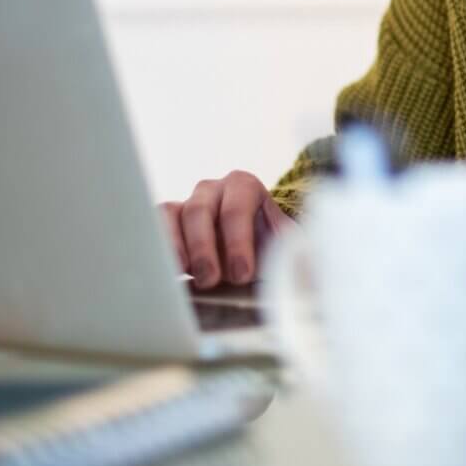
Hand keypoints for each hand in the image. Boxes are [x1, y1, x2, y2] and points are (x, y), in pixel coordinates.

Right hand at [159, 171, 295, 288]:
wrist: (251, 251)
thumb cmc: (269, 247)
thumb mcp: (288, 246)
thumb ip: (298, 253)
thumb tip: (310, 270)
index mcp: (244, 186)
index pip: (237, 208)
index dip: (238, 241)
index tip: (243, 274)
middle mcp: (212, 189)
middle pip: (200, 210)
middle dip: (205, 247)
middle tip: (212, 280)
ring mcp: (186, 204)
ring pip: (172, 217)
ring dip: (178, 249)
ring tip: (188, 278)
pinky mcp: (166, 223)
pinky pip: (154, 227)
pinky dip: (159, 247)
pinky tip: (166, 272)